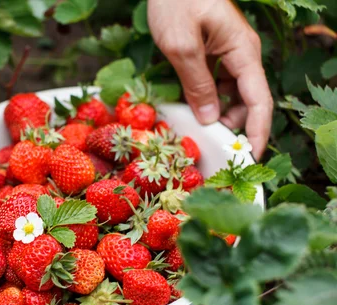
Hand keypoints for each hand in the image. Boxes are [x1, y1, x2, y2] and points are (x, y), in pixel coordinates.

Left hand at [148, 0, 272, 158]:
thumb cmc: (176, 3)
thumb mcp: (182, 46)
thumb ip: (197, 83)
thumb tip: (211, 119)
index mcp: (243, 51)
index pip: (260, 100)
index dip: (258, 131)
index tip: (250, 157)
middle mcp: (241, 54)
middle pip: (248, 100)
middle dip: (235, 126)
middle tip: (215, 148)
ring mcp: (228, 54)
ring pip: (232, 94)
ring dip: (220, 114)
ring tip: (201, 130)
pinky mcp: (213, 54)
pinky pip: (217, 83)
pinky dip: (208, 100)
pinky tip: (192, 109)